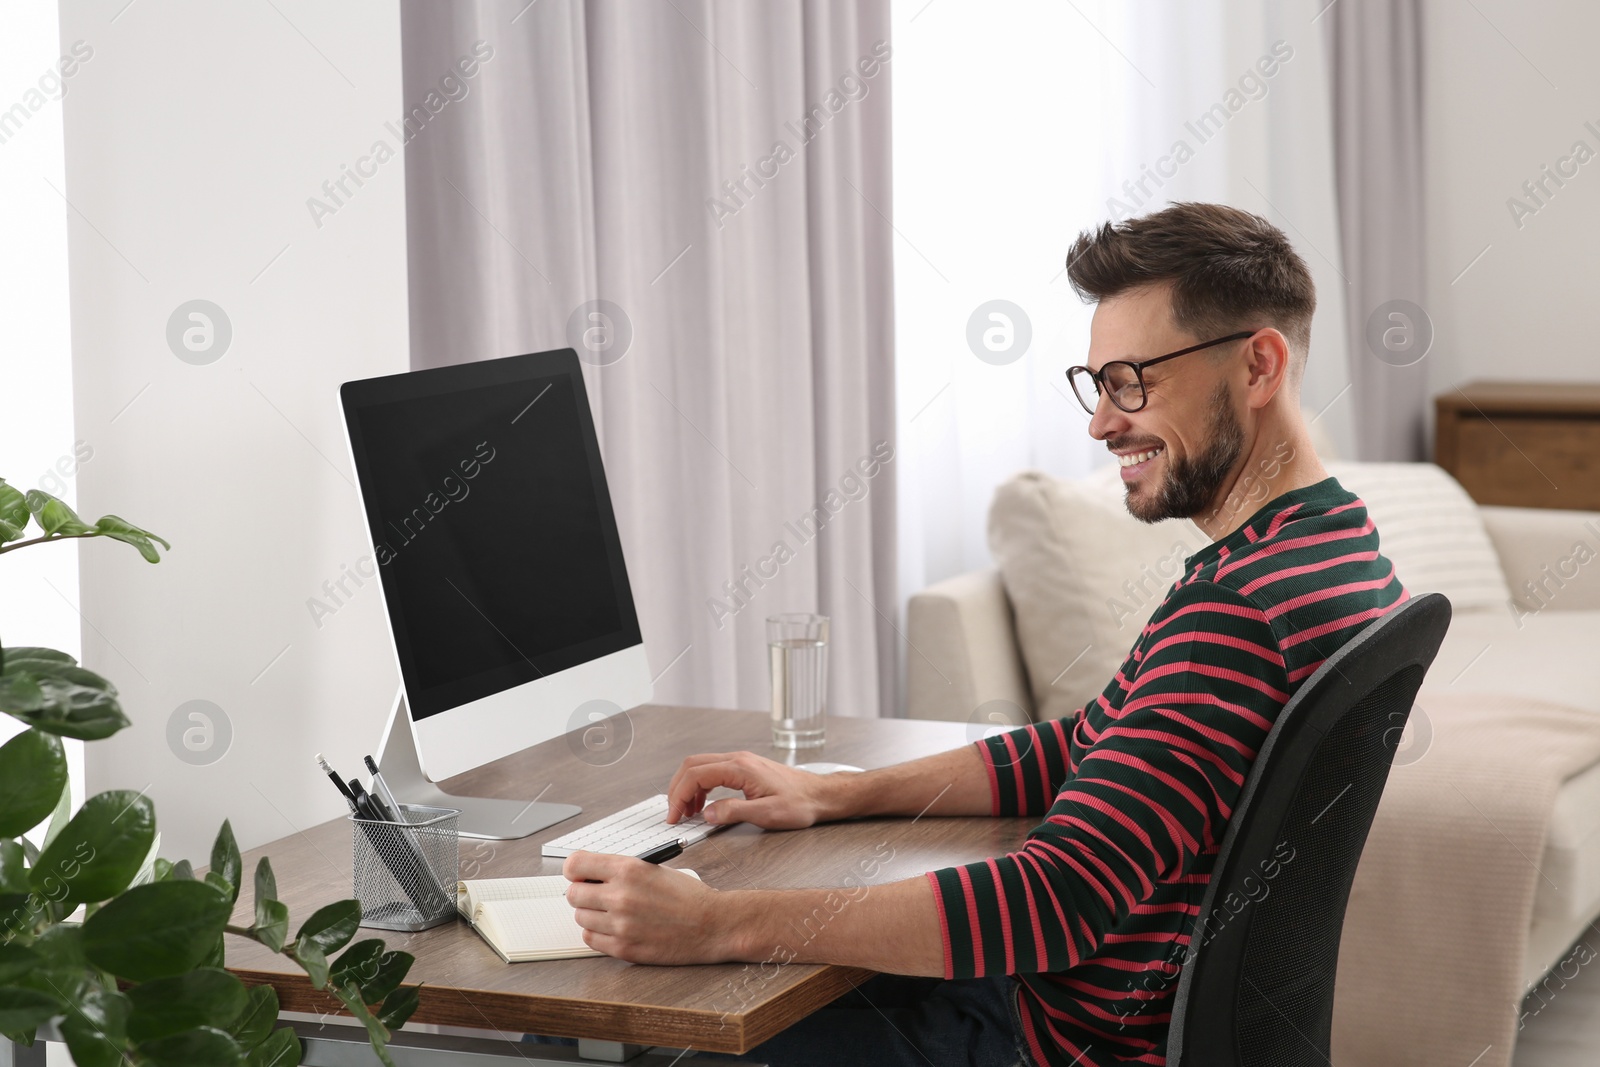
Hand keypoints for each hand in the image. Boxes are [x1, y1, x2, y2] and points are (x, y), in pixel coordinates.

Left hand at [563, 851, 735, 963]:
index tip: (578, 874)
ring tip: (611, 912)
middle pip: (572, 894)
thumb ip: (620, 870)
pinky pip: (590, 939)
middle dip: (582, 892)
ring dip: (591, 914)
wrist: (713, 924)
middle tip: (595, 895)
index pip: (575, 864)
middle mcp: (621, 896)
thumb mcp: (654, 869)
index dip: (575, 869)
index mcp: (629, 869)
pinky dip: (598, 933)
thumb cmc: (688, 896)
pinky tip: (614, 927)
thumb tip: (589, 875)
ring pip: (580, 917)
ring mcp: (621, 924)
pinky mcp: (624, 948)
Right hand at [665, 751, 842, 829]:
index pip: (696, 775)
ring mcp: (741, 762)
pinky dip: (701, 786)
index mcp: (740, 768)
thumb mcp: (766, 813)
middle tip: (674, 813)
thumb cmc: (799, 803)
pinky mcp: (744, 768)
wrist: (819, 795)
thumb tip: (708, 813)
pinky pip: (713, 771)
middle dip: (678, 789)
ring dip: (688, 787)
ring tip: (687, 811)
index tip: (674, 815)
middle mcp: (738, 759)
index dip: (679, 795)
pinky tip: (704, 804)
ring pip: (701, 766)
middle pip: (693, 765)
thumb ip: (734, 812)